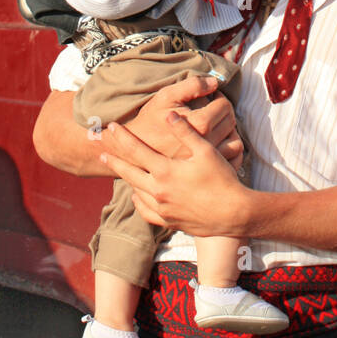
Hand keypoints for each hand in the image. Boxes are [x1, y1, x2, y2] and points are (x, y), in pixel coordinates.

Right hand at [99, 73, 243, 170]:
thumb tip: (215, 83)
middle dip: (225, 111)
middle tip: (214, 108)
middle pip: (231, 122)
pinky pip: (232, 160)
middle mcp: (207, 144)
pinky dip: (231, 149)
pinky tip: (221, 142)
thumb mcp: (166, 97)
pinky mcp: (205, 172)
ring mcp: (207, 160)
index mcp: (199, 124)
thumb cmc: (150, 122)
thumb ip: (192, 85)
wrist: (133, 152)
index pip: (224, 105)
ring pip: (236, 141)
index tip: (211, 96)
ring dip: (230, 130)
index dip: (219, 96)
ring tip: (218, 125)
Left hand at [101, 113, 250, 237]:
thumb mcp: (205, 151)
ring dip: (127, 179)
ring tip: (121, 170)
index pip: (136, 150)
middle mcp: (158, 191)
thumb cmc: (221, 179)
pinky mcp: (168, 221)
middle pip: (129, 173)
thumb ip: (185, 132)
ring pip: (136, 192)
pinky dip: (139, 201)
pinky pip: (145, 211)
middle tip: (102, 152)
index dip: (123, 137)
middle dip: (115, 160)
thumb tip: (169, 116)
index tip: (111, 127)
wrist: (233, 213)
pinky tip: (138, 195)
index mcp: (165, 171)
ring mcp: (162, 209)